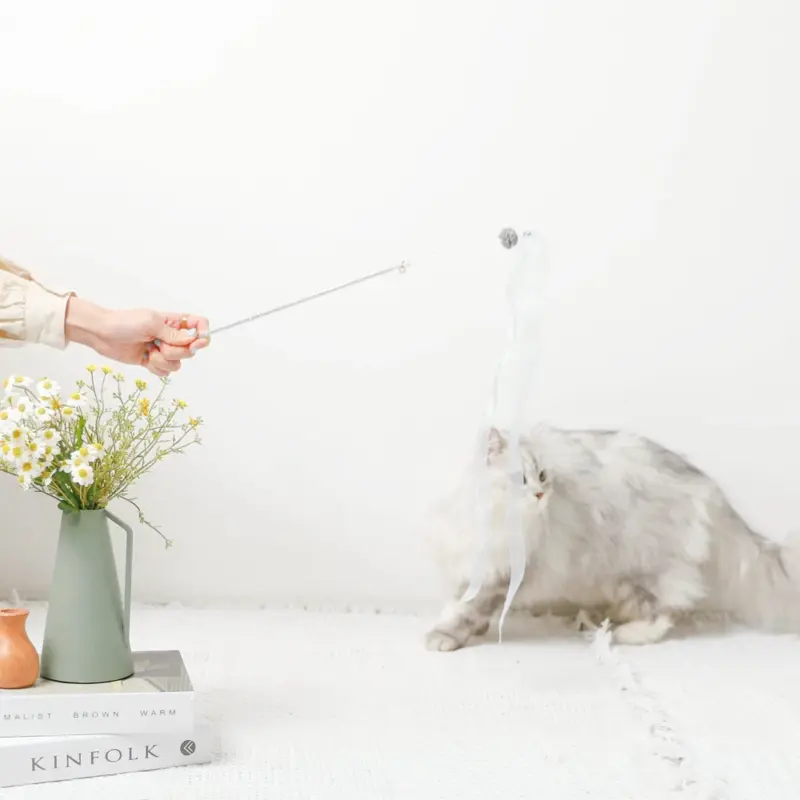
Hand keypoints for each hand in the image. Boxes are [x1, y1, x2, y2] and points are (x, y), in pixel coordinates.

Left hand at [65, 298, 209, 376]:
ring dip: (163, 361)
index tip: (196, 343)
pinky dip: (155, 368)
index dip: (203, 335)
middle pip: (190, 350)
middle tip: (158, 344)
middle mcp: (172, 336)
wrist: (102, 334)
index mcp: (174, 322)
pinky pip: (165, 372)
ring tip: (148, 352)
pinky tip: (145, 359)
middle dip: (175, 352)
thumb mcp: (151, 323)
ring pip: (178, 364)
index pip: (199, 325)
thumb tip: (191, 340)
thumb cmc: (125, 322)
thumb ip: (173, 334)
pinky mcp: (153, 362)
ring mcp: (163, 350)